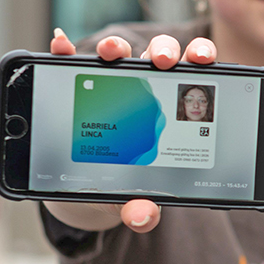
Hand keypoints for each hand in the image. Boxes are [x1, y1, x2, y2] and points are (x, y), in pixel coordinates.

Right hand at [41, 28, 217, 233]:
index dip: (200, 57)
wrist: (90, 186)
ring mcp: (111, 83)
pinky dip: (64, 50)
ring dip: (116, 46)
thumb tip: (142, 218)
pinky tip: (60, 46)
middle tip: (162, 62)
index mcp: (173, 107)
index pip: (192, 73)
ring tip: (111, 53)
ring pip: (119, 53)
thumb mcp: (135, 197)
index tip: (203, 60)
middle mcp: (145, 88)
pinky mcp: (77, 86)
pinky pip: (69, 61)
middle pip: (159, 56)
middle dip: (164, 50)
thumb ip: (142, 208)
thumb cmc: (124, 185)